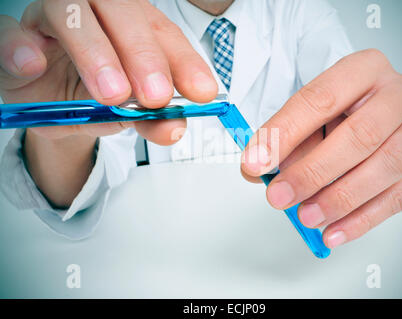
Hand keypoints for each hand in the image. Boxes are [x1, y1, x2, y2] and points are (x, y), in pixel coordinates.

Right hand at [0, 0, 216, 140]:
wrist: (53, 105)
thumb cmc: (94, 98)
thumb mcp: (128, 114)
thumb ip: (151, 120)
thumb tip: (174, 128)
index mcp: (132, 28)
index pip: (163, 34)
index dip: (184, 62)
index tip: (202, 93)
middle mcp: (97, 13)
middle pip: (123, 14)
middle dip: (143, 56)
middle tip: (155, 96)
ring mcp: (53, 18)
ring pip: (71, 13)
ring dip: (94, 53)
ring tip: (111, 94)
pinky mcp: (16, 34)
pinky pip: (10, 29)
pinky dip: (19, 44)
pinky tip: (33, 65)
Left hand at [241, 49, 401, 248]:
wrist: (382, 112)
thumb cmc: (342, 112)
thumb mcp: (308, 116)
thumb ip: (283, 140)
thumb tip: (256, 170)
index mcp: (364, 68)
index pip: (319, 99)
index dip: (284, 134)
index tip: (256, 163)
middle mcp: (399, 92)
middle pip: (360, 135)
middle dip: (313, 172)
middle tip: (280, 196)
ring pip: (385, 166)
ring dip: (340, 199)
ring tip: (307, 216)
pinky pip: (401, 194)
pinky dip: (363, 219)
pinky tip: (335, 230)